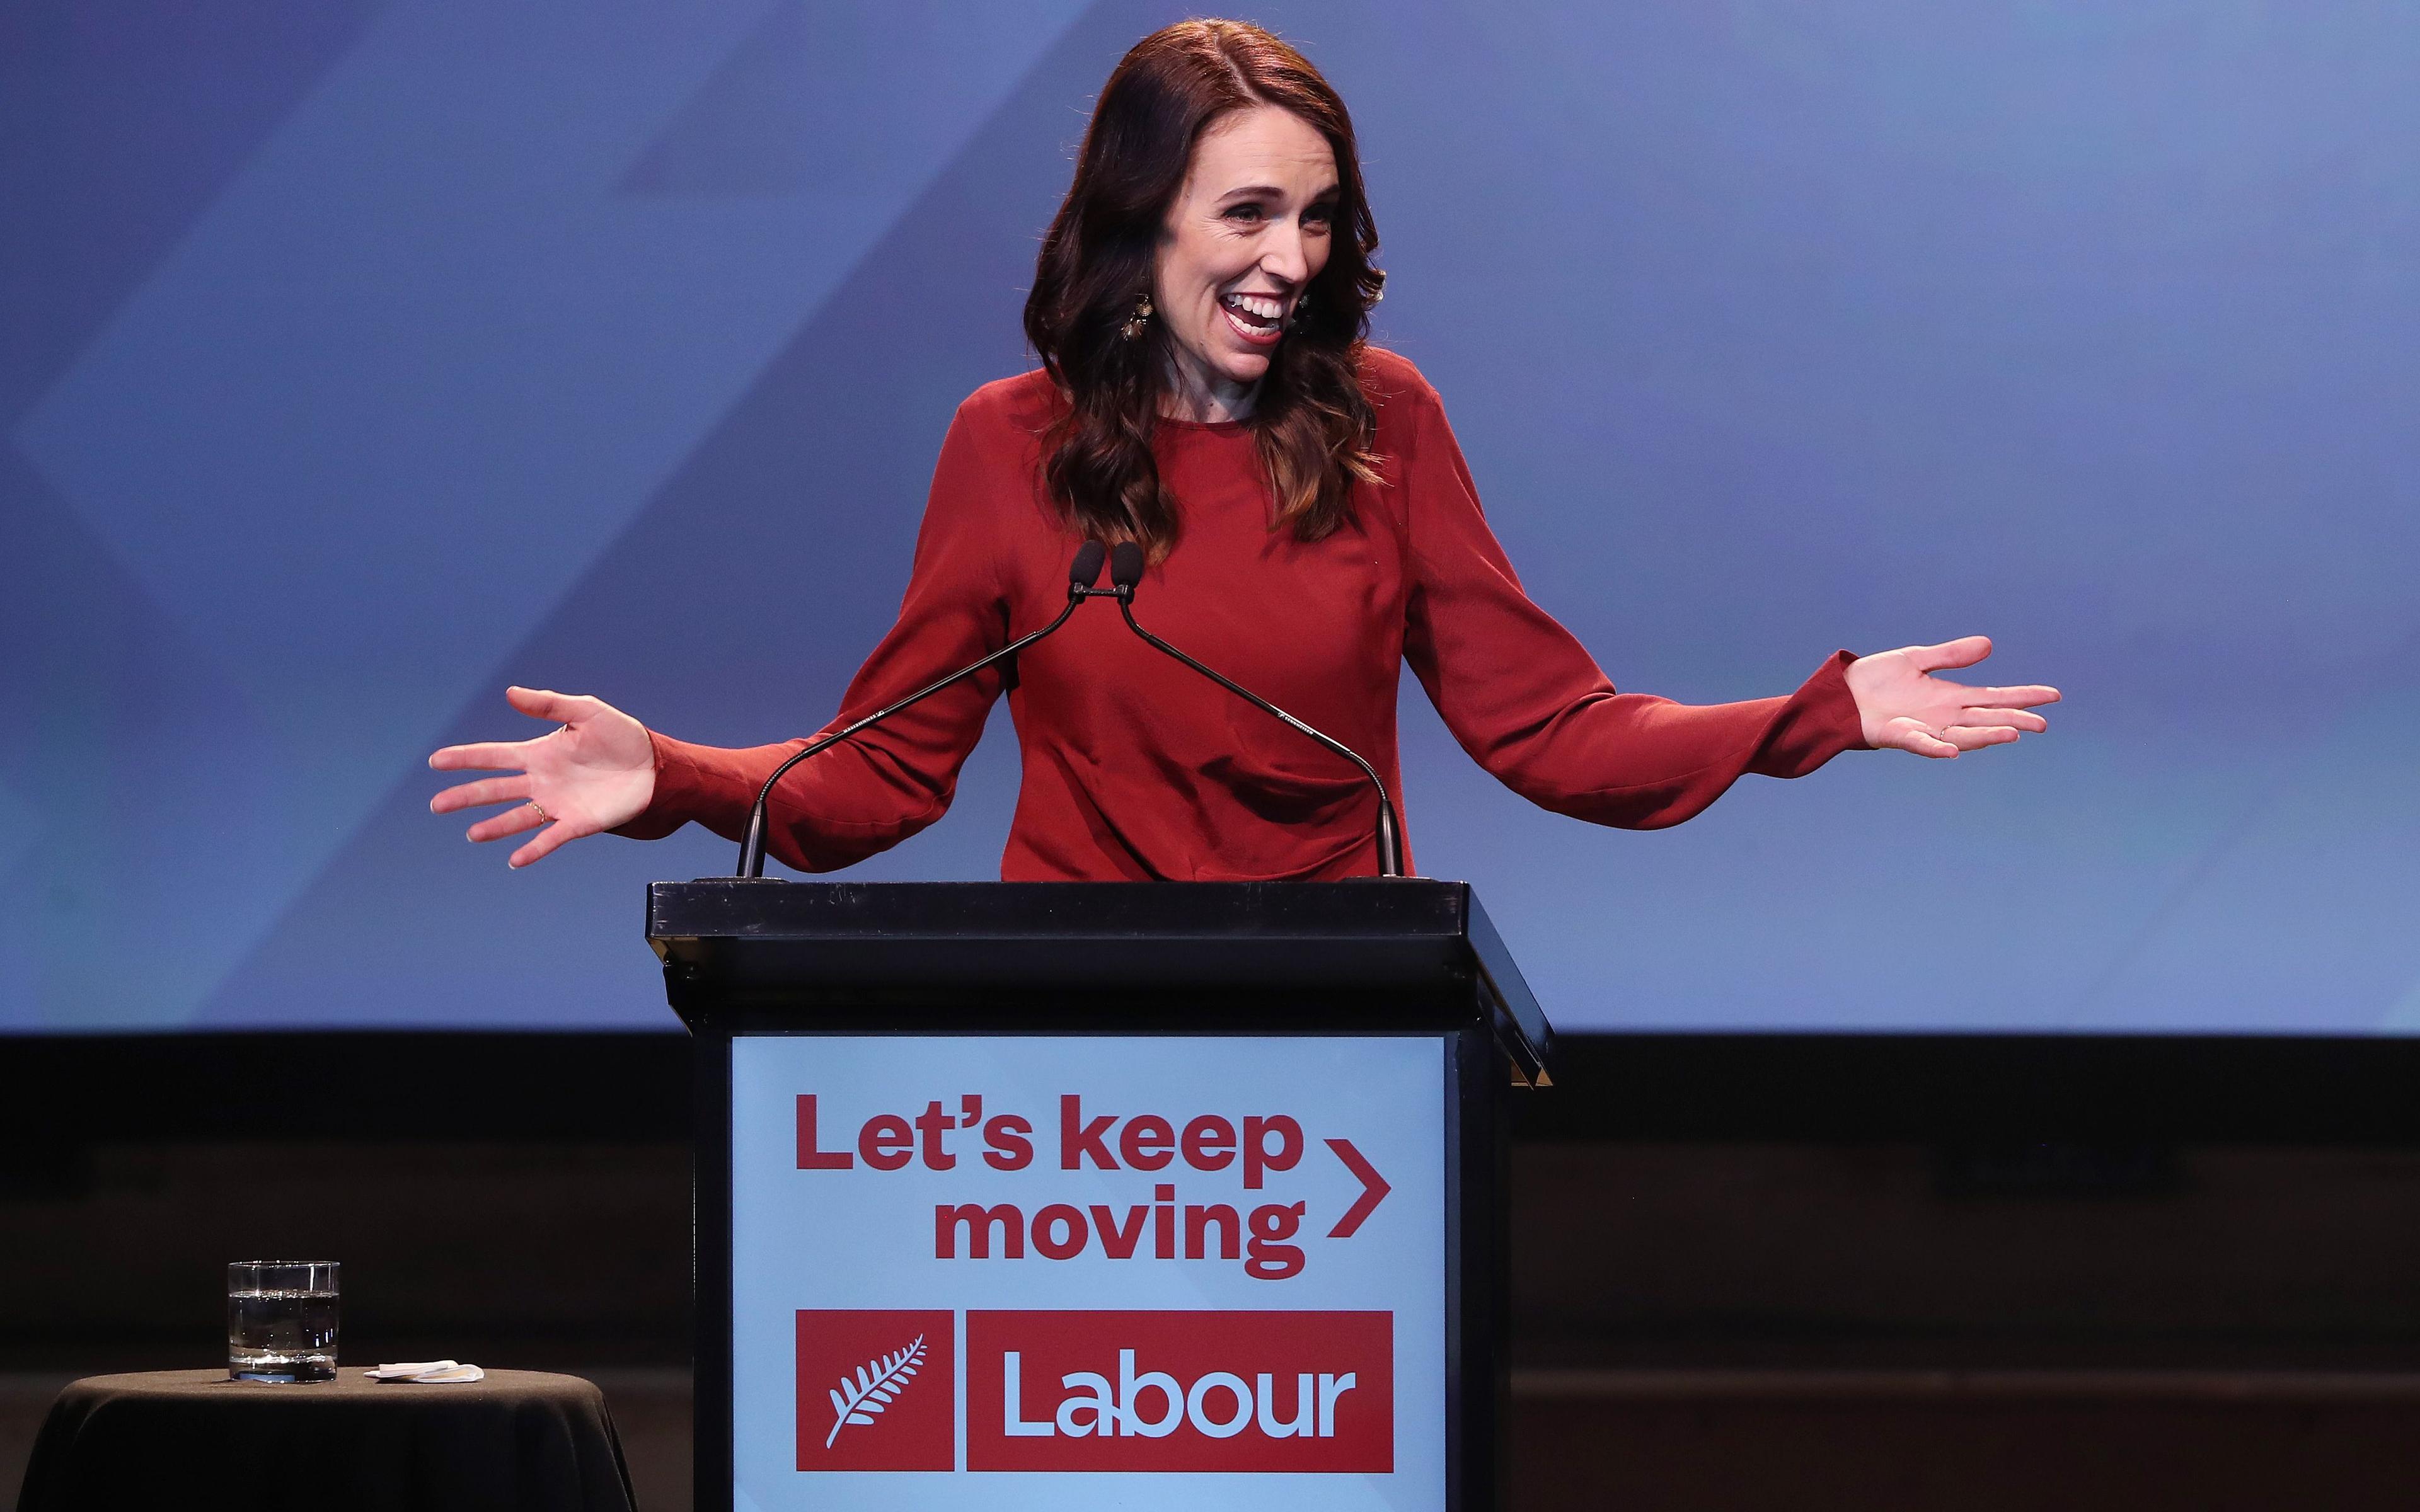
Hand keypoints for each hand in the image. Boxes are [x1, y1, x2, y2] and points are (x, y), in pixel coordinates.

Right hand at [428, 687, 655, 866]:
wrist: (655, 765)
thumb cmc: (621, 737)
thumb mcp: (586, 712)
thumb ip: (549, 704)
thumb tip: (510, 693)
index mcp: (539, 754)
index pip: (494, 756)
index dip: (465, 758)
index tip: (436, 761)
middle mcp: (542, 781)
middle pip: (495, 790)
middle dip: (466, 796)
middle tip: (437, 805)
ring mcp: (558, 804)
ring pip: (517, 817)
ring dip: (494, 826)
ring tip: (472, 834)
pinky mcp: (578, 823)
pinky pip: (550, 838)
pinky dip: (533, 849)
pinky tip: (514, 859)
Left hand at [1844, 636, 2059, 757]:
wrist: (1841, 693)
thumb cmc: (1877, 679)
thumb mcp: (1917, 659)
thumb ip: (1951, 656)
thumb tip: (1988, 645)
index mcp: (1951, 697)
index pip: (1995, 698)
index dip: (2023, 697)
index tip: (2053, 696)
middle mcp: (1943, 716)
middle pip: (1986, 719)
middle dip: (2013, 721)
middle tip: (2041, 724)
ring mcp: (1924, 728)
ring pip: (1962, 735)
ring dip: (1985, 736)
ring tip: (2011, 734)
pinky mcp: (1899, 736)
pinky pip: (1922, 744)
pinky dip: (1937, 748)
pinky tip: (1953, 751)